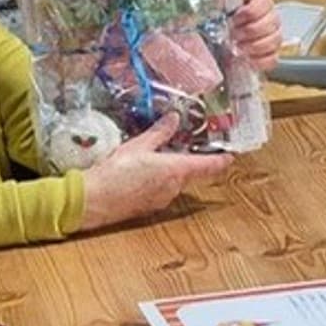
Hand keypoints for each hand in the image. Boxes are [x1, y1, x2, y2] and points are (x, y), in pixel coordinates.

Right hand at [75, 117, 234, 230]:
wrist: (94, 201)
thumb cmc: (116, 172)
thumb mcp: (138, 145)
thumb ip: (159, 133)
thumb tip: (173, 119)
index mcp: (177, 170)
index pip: (208, 166)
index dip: (221, 160)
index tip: (231, 156)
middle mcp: (175, 187)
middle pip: (192, 173)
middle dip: (191, 162)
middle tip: (188, 149)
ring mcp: (163, 199)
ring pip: (176, 182)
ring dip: (172, 172)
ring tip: (158, 158)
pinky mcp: (150, 207)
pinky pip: (162, 191)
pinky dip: (159, 181)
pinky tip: (144, 175)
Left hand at [230, 0, 286, 70]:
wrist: (222, 45)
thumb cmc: (227, 23)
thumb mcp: (227, 5)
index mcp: (262, 3)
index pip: (266, 3)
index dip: (249, 13)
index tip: (235, 18)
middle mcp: (272, 19)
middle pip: (271, 23)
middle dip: (250, 31)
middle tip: (234, 34)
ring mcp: (274, 37)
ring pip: (275, 40)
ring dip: (254, 46)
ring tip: (238, 47)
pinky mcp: (272, 55)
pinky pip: (273, 58)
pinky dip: (259, 60)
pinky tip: (247, 58)